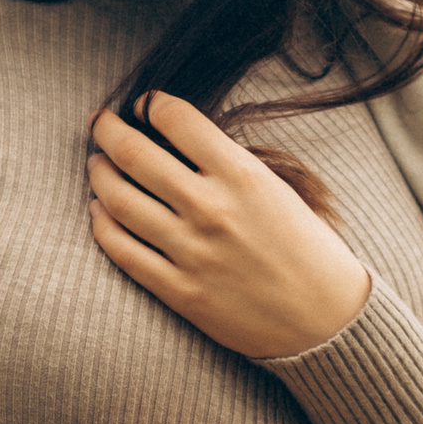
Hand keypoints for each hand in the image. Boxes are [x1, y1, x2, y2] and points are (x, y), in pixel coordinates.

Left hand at [87, 94, 370, 358]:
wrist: (326, 320)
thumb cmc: (306, 249)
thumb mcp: (277, 189)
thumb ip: (228, 164)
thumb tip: (176, 141)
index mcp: (242, 175)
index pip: (177, 119)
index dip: (151, 103)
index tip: (143, 104)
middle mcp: (211, 208)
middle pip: (135, 153)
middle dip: (108, 130)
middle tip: (100, 123)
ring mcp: (192, 252)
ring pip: (118, 200)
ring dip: (99, 174)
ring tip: (96, 164)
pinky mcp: (179, 291)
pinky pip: (122, 251)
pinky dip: (102, 225)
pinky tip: (99, 212)